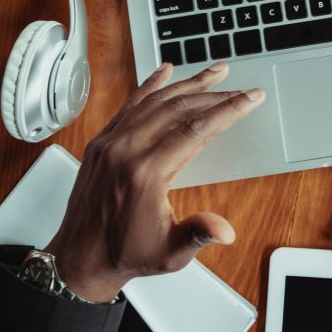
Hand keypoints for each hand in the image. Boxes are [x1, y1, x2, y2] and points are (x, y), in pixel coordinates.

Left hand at [44, 62, 264, 301]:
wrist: (80, 259)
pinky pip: (130, 106)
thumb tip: (225, 230)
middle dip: (216, 95)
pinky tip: (165, 72)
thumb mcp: (169, 253)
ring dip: (188, 84)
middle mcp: (125, 150)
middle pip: (179, 109)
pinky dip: (150, 86)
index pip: (196, 129)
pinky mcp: (102, 143)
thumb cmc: (124, 254)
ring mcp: (111, 143)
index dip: (228, 110)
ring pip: (155, 101)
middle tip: (242, 87)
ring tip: (214, 72)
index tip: (250, 98)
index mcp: (145, 173)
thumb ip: (197, 235)